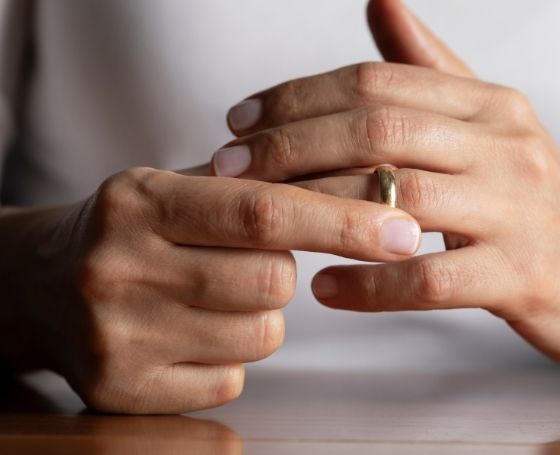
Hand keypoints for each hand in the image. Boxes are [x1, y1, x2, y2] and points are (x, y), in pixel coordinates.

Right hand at [7, 166, 419, 413]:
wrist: (42, 284)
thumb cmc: (139, 229)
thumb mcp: (181, 188)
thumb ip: (265, 188)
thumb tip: (374, 191)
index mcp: (139, 198)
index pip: (264, 211)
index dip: (343, 222)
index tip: (403, 231)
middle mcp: (118, 265)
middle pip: (271, 282)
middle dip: (283, 274)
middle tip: (247, 261)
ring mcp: (115, 335)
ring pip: (259, 335)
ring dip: (258, 316)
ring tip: (210, 295)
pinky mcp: (122, 391)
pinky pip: (229, 381)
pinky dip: (228, 359)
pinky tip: (188, 333)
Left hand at [211, 0, 559, 367]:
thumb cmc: (535, 204)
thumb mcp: (493, 127)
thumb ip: (433, 69)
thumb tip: (380, 0)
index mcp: (490, 105)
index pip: (377, 84)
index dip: (298, 98)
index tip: (239, 123)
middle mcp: (505, 144)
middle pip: (378, 130)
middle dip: (289, 146)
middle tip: (227, 168)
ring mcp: (518, 210)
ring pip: (398, 197)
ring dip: (316, 209)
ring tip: (260, 221)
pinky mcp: (523, 276)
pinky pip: (430, 277)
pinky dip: (368, 284)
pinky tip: (323, 288)